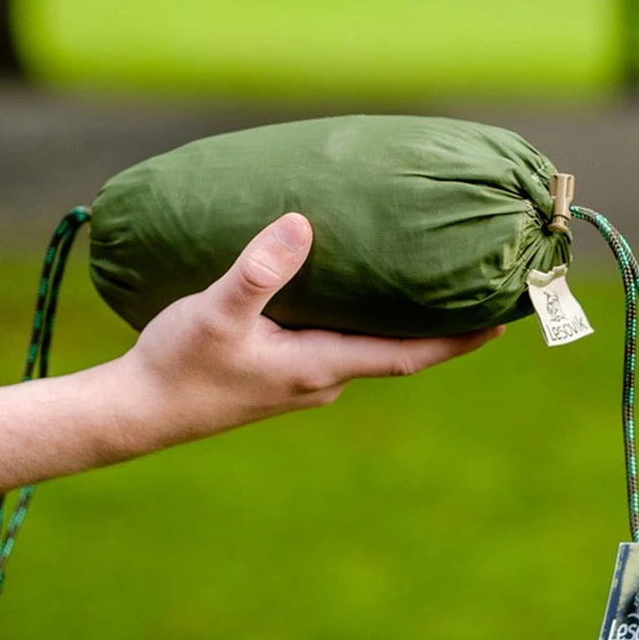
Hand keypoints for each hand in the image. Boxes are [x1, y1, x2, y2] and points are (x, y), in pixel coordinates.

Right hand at [111, 213, 503, 450]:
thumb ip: (258, 272)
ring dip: (394, 319)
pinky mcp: (280, 374)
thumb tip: (303, 227)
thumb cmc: (176, 367)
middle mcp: (321, 379)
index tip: (502, 320)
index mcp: (319, 367)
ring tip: (417, 275)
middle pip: (395, 350)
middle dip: (436, 322)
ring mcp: (301, 381)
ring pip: (363, 345)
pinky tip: (345, 288)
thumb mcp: (214, 314)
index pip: (408, 356)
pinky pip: (334, 343)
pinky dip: (355, 318)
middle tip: (469, 282)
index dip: (457, 340)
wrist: (136, 412)